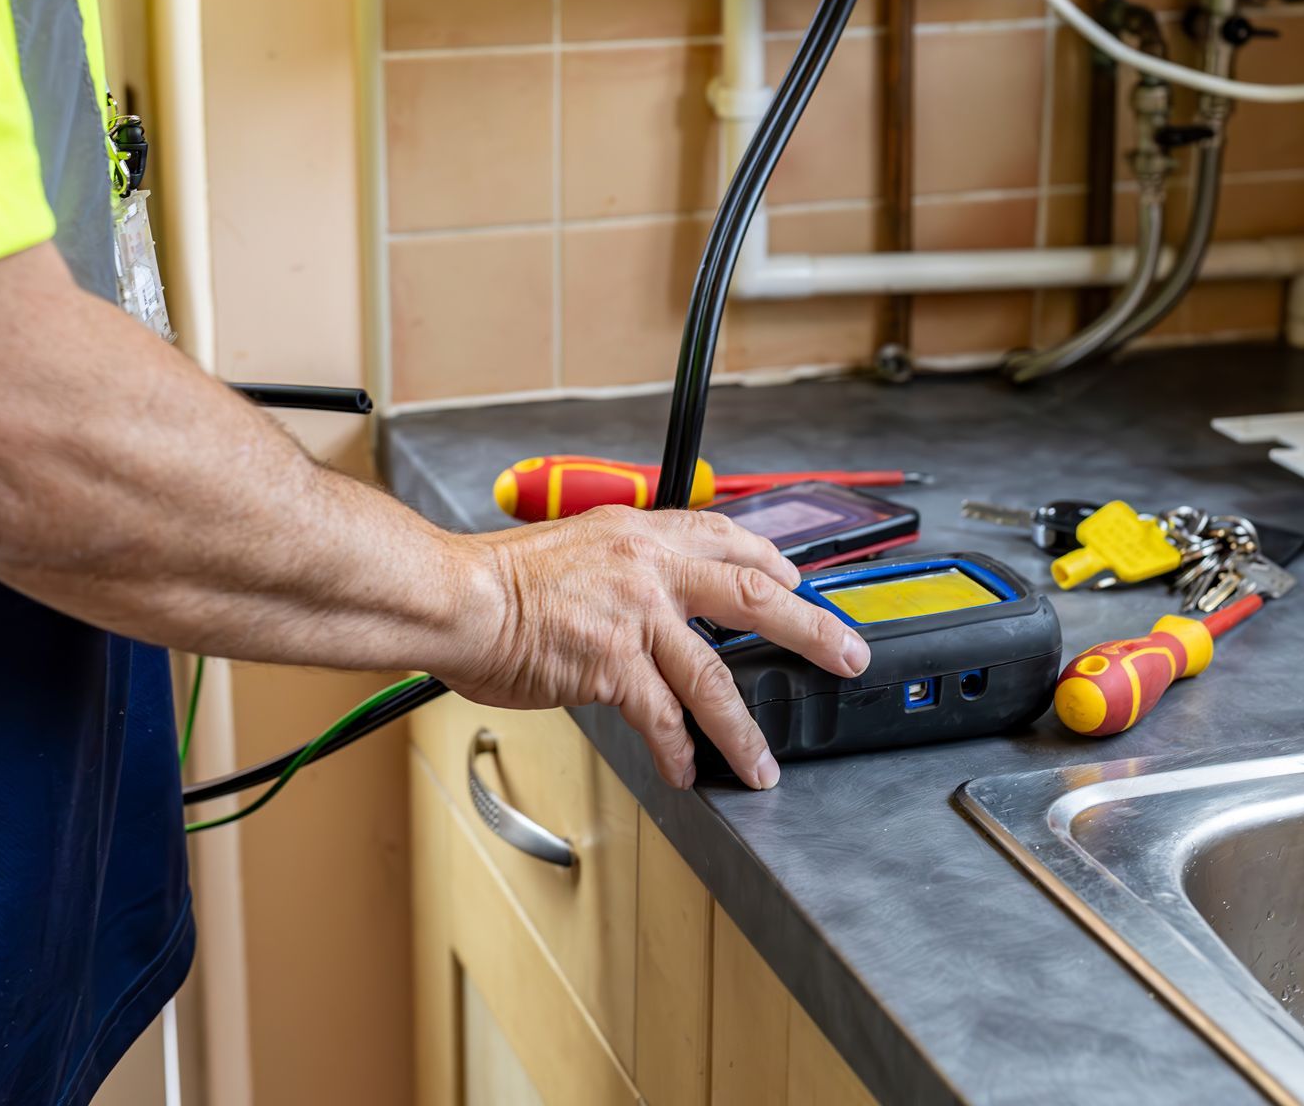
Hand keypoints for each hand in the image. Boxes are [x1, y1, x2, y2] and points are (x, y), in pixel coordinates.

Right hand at [443, 506, 871, 791]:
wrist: (456, 598)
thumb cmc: (500, 581)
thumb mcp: (577, 548)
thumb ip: (622, 571)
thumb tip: (648, 603)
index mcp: (640, 534)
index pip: (726, 538)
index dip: (771, 563)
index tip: (797, 580)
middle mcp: (647, 569)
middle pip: (752, 595)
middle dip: (811, 628)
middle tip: (846, 653)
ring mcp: (634, 617)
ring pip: (714, 677)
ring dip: (745, 728)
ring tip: (764, 763)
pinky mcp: (612, 665)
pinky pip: (661, 717)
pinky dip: (677, 749)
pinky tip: (686, 769)